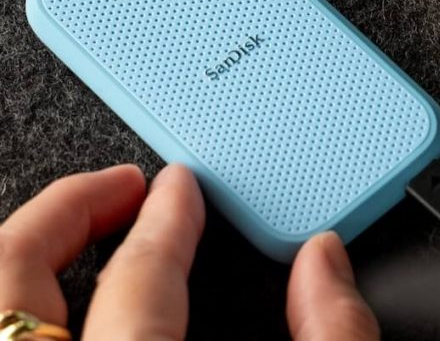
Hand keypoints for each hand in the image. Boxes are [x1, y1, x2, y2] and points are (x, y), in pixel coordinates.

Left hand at [0, 164, 378, 340]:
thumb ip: (333, 339)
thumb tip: (325, 263)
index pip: (141, 282)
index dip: (168, 221)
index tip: (181, 188)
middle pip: (12, 276)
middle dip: (64, 211)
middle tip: (119, 187)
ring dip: (24, 255)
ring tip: (75, 233)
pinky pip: (0, 332)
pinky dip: (16, 304)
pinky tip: (58, 307)